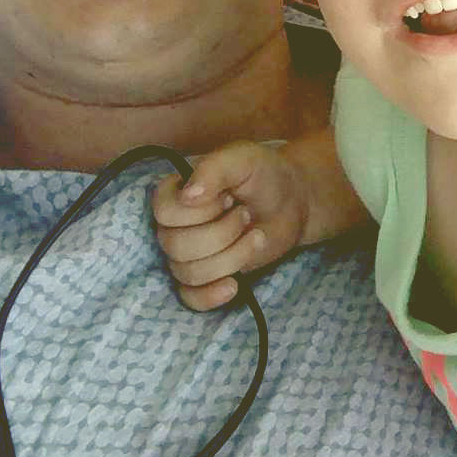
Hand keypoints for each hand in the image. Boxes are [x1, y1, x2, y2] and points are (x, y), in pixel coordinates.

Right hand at [152, 141, 309, 310]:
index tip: (228, 197)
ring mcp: (188, 254)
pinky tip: (235, 284)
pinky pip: (191, 298)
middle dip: (222, 233)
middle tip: (245, 214)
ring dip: (231, 256)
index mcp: (176, 193)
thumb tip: (188, 195)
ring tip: (256, 235)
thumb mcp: (244, 159)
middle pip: (176, 246)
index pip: (164, 212)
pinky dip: (211, 296)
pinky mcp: (205, 277)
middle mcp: (174, 225)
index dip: (200, 211)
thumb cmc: (264, 175)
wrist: (292, 200)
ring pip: (188, 272)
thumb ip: (215, 168)